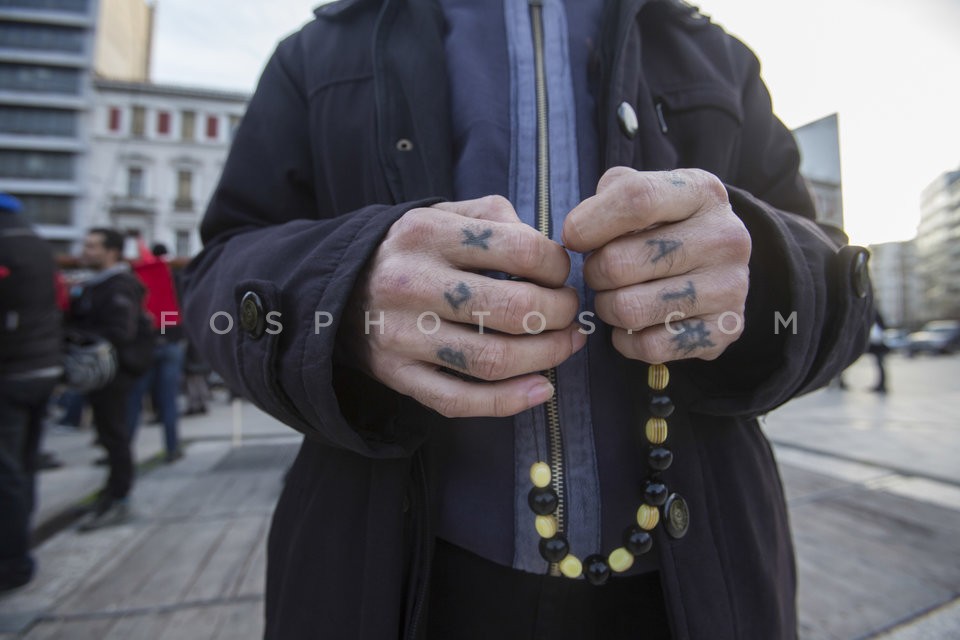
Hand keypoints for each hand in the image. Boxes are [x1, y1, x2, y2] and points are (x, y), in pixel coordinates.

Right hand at [345, 196, 584, 417]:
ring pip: (493, 360)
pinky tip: (541, 389)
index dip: (557, 266)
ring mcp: (402, 335)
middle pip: (514, 309)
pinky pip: (459, 400)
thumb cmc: (410, 250)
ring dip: (547, 357)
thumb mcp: (443, 214)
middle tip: (569, 313)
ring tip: (565, 345)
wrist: (337, 288)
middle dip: (560, 314)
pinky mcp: (397, 375)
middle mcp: (412, 283)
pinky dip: (510, 401)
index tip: (560, 274)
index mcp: (428, 233)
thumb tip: (548, 251)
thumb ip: (496, 219)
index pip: (520, 249)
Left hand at [562, 167, 750, 362]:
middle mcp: (725, 238)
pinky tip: (633, 326)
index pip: (637, 200)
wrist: (719, 263)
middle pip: (620, 263)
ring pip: (629, 309)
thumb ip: (610, 196)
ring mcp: (730, 287)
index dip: (590, 222)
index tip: (572, 237)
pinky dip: (627, 340)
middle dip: (593, 272)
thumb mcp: (645, 192)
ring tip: (615, 296)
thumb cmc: (666, 225)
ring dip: (607, 307)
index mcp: (702, 193)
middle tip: (598, 272)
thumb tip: (578, 231)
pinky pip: (649, 346)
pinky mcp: (725, 330)